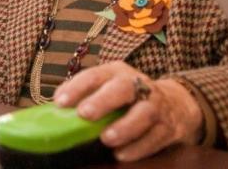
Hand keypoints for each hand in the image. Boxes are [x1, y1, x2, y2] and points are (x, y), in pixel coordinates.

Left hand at [53, 61, 202, 161]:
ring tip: (106, 139)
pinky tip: (122, 154)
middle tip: (84, 114)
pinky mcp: (169, 127)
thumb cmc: (128, 98)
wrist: (176, 103)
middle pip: (122, 89)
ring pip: (143, 113)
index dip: (76, 87)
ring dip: (124, 127)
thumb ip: (84, 97)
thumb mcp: (108, 88)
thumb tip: (51, 112)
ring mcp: (156, 105)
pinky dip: (139, 147)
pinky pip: (156, 137)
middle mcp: (138, 84)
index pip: (94, 75)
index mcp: (117, 73)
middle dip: (102, 101)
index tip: (59, 102)